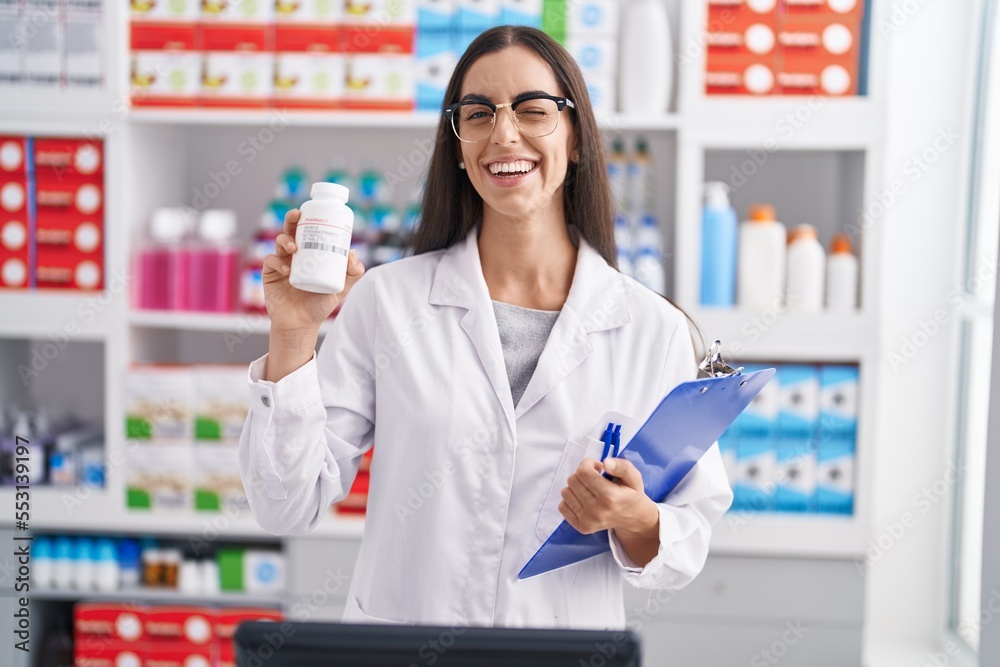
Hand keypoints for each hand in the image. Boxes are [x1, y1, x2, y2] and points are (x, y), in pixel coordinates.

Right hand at [263, 208, 365, 333]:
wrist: (302, 324)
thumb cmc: (320, 305)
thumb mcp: (341, 289)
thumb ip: (353, 273)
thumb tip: (352, 252)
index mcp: (310, 254)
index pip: (309, 231)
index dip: (309, 219)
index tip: (315, 213)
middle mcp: (294, 255)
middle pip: (291, 230)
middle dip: (292, 219)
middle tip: (297, 215)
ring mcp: (281, 263)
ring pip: (279, 243)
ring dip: (285, 241)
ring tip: (294, 248)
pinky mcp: (269, 274)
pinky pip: (270, 262)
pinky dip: (277, 263)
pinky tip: (287, 270)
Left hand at [558, 457, 658, 536]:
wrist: (633, 519)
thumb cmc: (631, 494)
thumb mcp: (634, 477)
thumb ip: (622, 467)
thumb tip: (605, 463)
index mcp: (610, 497)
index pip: (583, 472)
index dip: (588, 464)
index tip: (598, 468)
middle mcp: (597, 511)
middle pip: (573, 480)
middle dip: (582, 475)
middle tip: (594, 479)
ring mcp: (588, 521)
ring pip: (565, 492)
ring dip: (576, 487)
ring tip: (589, 490)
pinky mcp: (581, 527)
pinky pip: (562, 506)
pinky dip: (571, 499)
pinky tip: (584, 500)